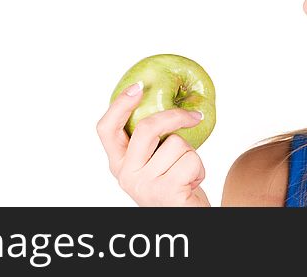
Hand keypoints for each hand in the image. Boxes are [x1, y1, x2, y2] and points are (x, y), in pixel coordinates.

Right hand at [96, 82, 210, 206]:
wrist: (186, 219)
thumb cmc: (173, 186)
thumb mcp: (153, 163)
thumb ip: (149, 141)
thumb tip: (165, 101)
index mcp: (118, 164)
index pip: (106, 129)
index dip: (119, 104)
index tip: (138, 86)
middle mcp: (125, 175)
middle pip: (146, 128)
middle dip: (174, 116)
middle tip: (194, 116)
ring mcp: (144, 185)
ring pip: (176, 144)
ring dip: (190, 154)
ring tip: (185, 172)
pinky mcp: (166, 192)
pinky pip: (190, 160)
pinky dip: (200, 169)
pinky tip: (191, 184)